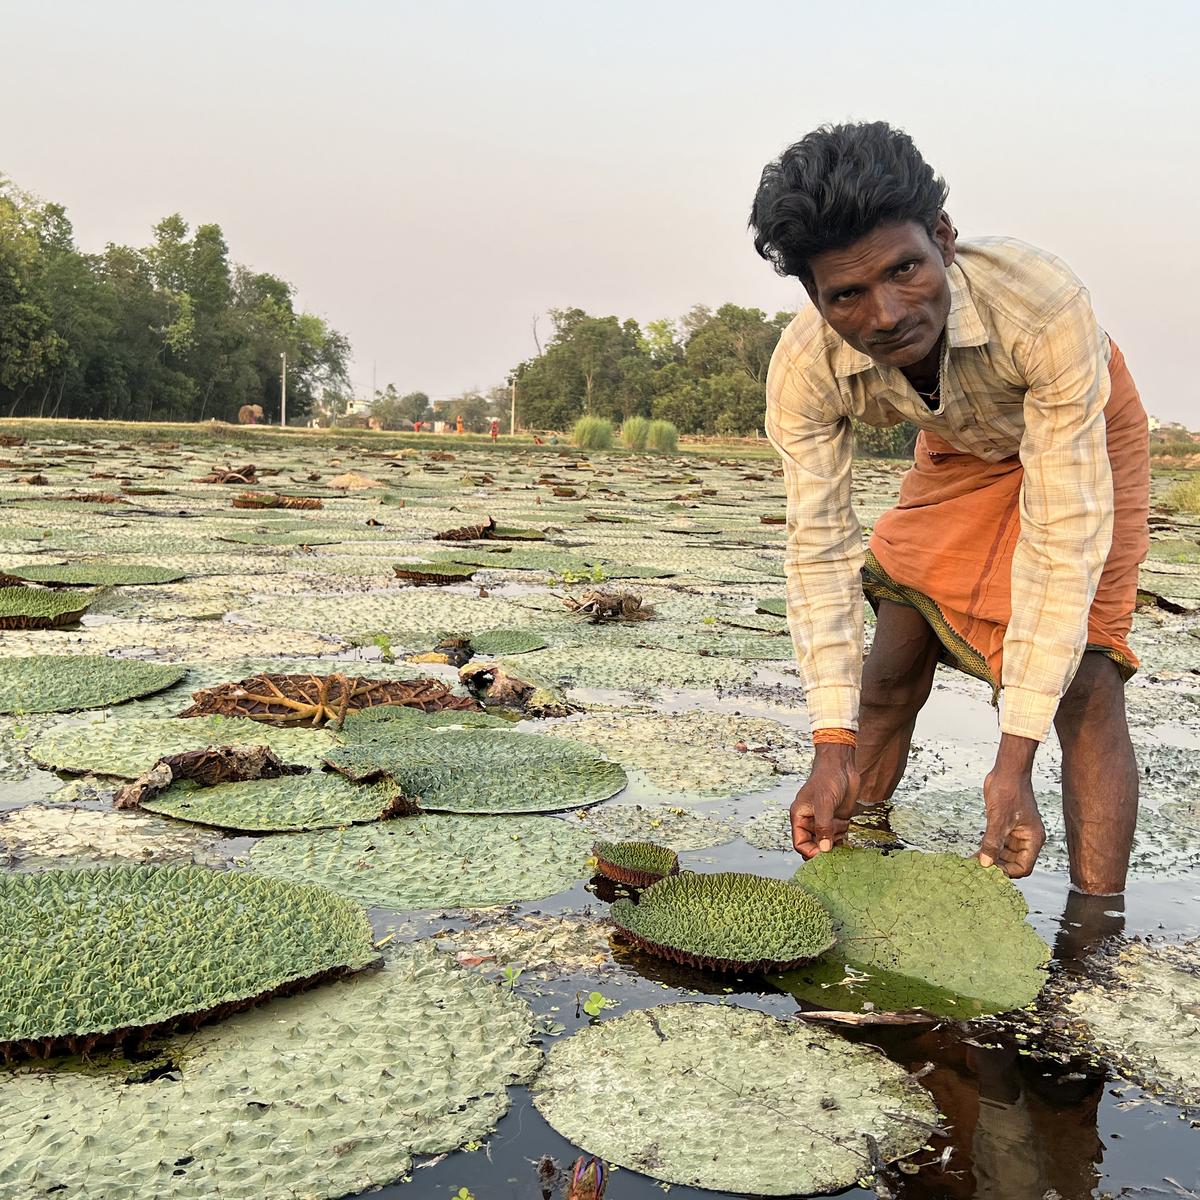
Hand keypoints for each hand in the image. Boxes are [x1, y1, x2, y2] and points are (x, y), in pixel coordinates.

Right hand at [790, 745, 859, 857]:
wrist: (842, 766)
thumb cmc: (827, 778)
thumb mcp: (824, 803)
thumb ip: (823, 827)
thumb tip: (824, 849)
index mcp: (800, 817)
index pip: (800, 843)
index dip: (810, 851)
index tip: (822, 856)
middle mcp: (811, 821)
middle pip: (813, 845)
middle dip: (823, 852)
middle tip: (834, 857)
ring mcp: (826, 821)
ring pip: (827, 843)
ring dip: (834, 847)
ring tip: (842, 846)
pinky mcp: (838, 820)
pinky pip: (838, 837)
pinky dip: (843, 842)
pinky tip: (848, 843)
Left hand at [977, 739, 1044, 877]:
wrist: (1006, 772)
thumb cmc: (1009, 791)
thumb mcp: (999, 819)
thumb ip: (992, 842)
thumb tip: (985, 863)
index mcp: (1033, 839)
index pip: (1024, 867)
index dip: (1008, 873)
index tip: (989, 873)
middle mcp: (1026, 838)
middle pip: (1013, 863)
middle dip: (997, 867)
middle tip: (978, 871)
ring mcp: (1015, 833)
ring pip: (1004, 855)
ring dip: (990, 859)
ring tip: (973, 865)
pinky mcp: (1005, 826)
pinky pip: (997, 844)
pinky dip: (987, 849)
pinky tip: (974, 854)